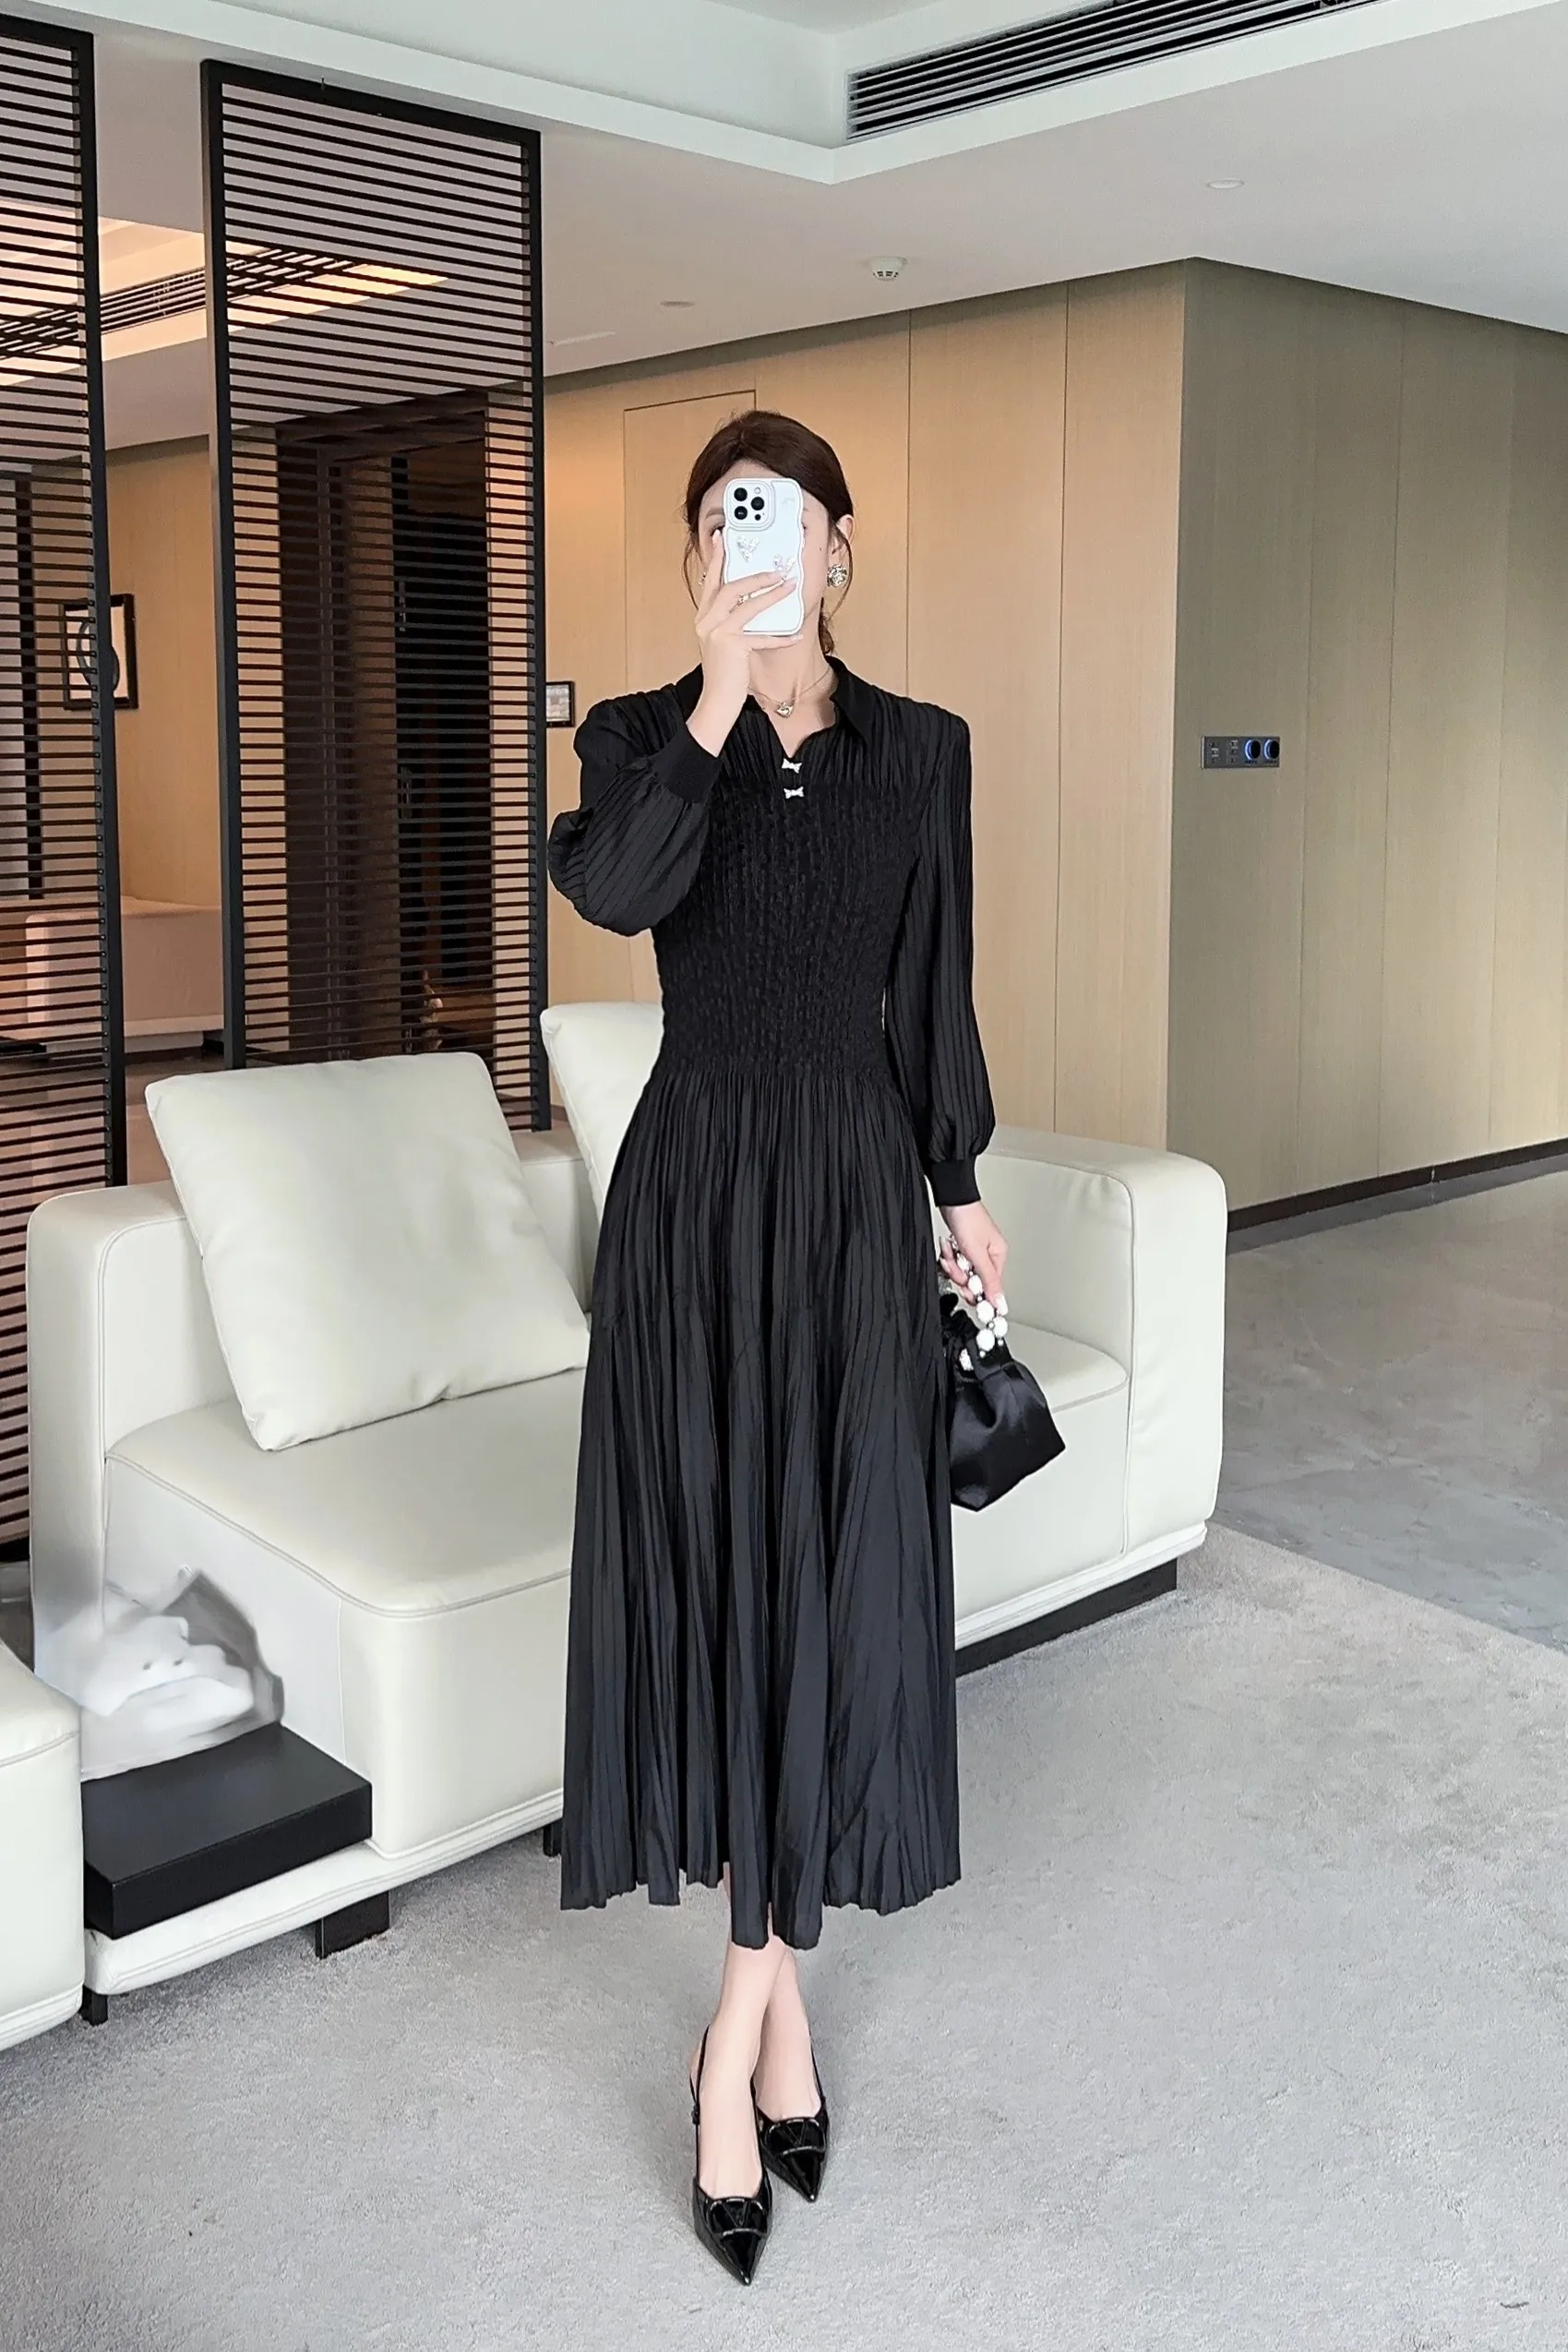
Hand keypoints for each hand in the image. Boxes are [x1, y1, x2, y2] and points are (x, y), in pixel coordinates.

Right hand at [688, 523, 798, 753]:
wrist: (716, 704)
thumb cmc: (724, 676)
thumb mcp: (724, 644)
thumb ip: (732, 623)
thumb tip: (753, 604)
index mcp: (704, 618)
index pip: (710, 580)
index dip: (716, 557)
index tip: (723, 537)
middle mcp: (706, 622)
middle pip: (728, 586)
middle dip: (753, 573)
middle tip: (775, 566)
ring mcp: (717, 633)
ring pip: (745, 603)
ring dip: (770, 593)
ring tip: (788, 584)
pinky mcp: (732, 647)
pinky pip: (760, 635)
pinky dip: (780, 636)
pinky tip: (796, 634)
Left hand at [937, 1201, 1007, 1314]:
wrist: (952, 1199)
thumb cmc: (967, 1218)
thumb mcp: (978, 1254)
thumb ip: (988, 1280)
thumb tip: (1000, 1302)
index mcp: (998, 1256)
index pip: (990, 1286)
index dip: (976, 1292)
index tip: (967, 1296)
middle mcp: (988, 1255)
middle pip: (973, 1281)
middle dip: (960, 1274)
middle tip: (955, 1265)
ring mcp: (974, 1251)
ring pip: (961, 1272)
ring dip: (952, 1263)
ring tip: (951, 1251)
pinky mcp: (962, 1247)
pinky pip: (954, 1262)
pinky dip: (948, 1256)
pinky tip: (948, 1247)